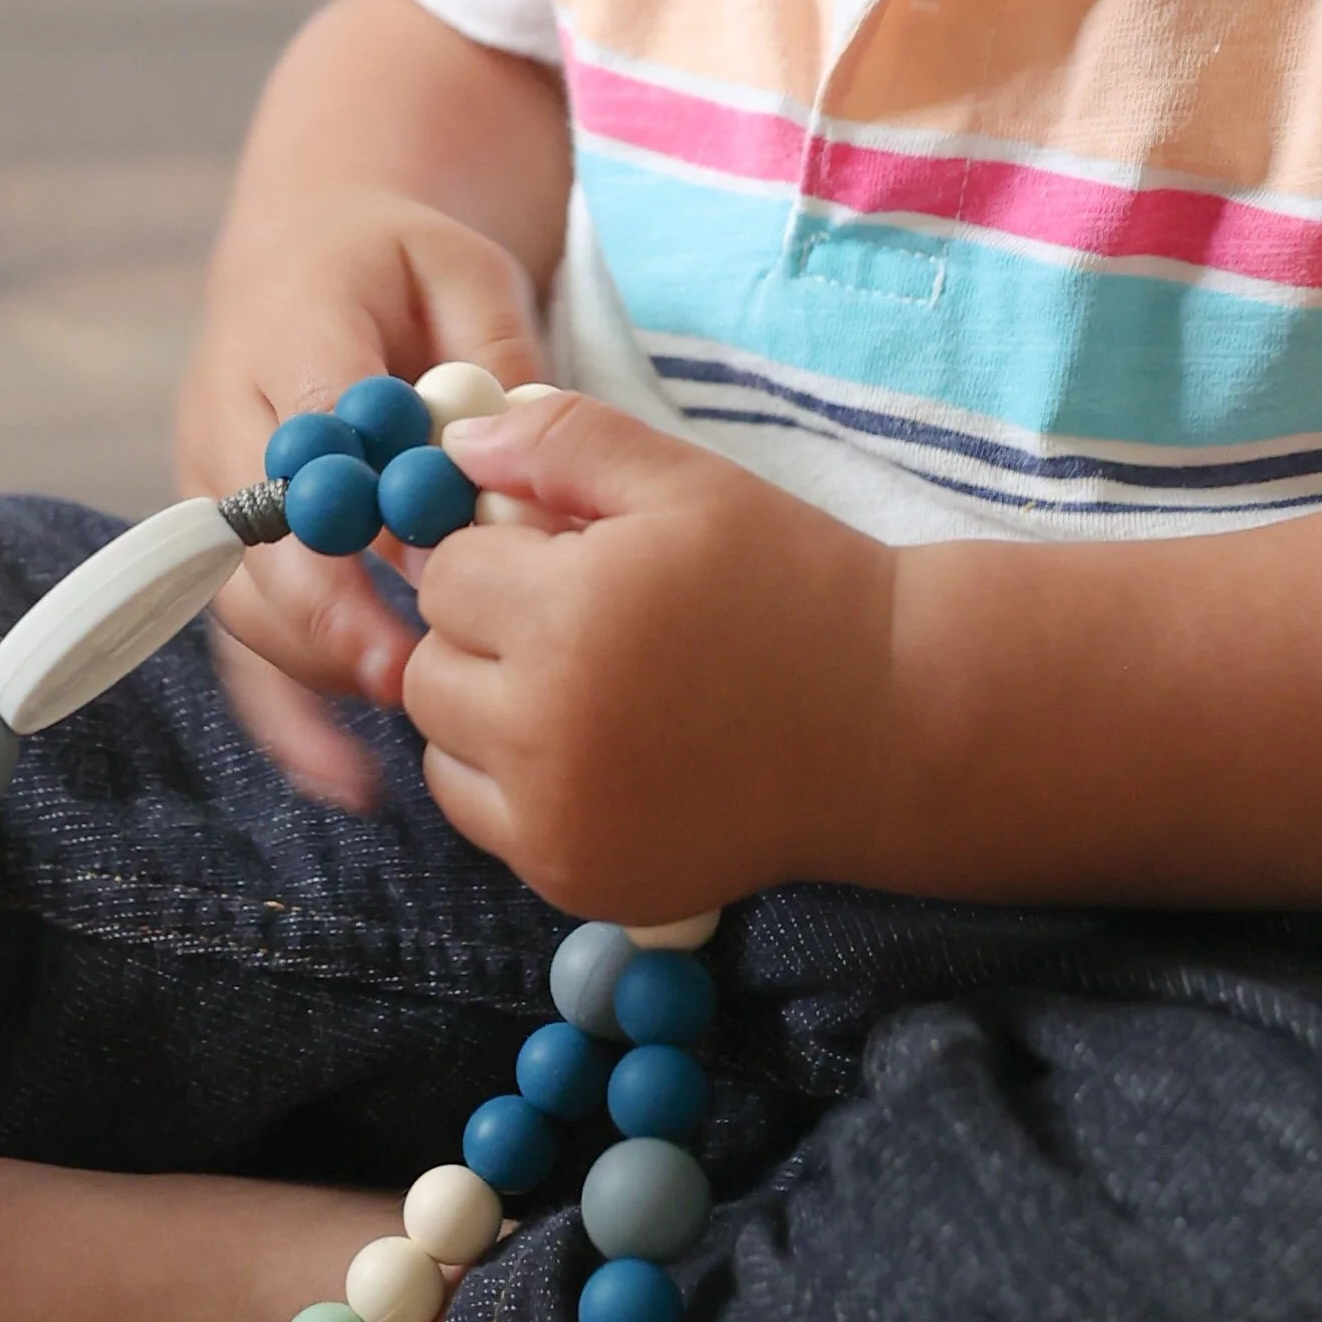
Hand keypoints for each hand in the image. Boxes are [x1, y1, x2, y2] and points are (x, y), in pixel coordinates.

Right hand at [171, 188, 550, 807]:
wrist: (314, 259)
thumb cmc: (407, 269)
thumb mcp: (466, 271)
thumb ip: (487, 355)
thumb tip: (509, 452)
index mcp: (283, 333)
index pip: (306, 439)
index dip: (360, 516)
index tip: (426, 578)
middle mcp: (223, 421)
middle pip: (261, 541)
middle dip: (336, 614)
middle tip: (419, 674)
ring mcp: (210, 495)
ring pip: (247, 604)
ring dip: (324, 663)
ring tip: (415, 709)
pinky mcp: (224, 555)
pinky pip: (242, 646)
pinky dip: (290, 714)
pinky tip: (348, 777)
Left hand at [398, 395, 899, 920]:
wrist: (892, 726)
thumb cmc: (794, 587)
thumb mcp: (688, 482)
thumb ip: (561, 441)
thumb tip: (447, 447)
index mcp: (569, 615)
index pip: (448, 574)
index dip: (505, 555)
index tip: (573, 562)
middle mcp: (546, 730)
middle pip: (429, 667)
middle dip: (487, 635)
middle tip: (582, 629)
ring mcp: (557, 819)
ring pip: (443, 747)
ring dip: (486, 713)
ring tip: (588, 692)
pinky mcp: (575, 879)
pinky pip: (485, 819)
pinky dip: (515, 785)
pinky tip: (599, 755)